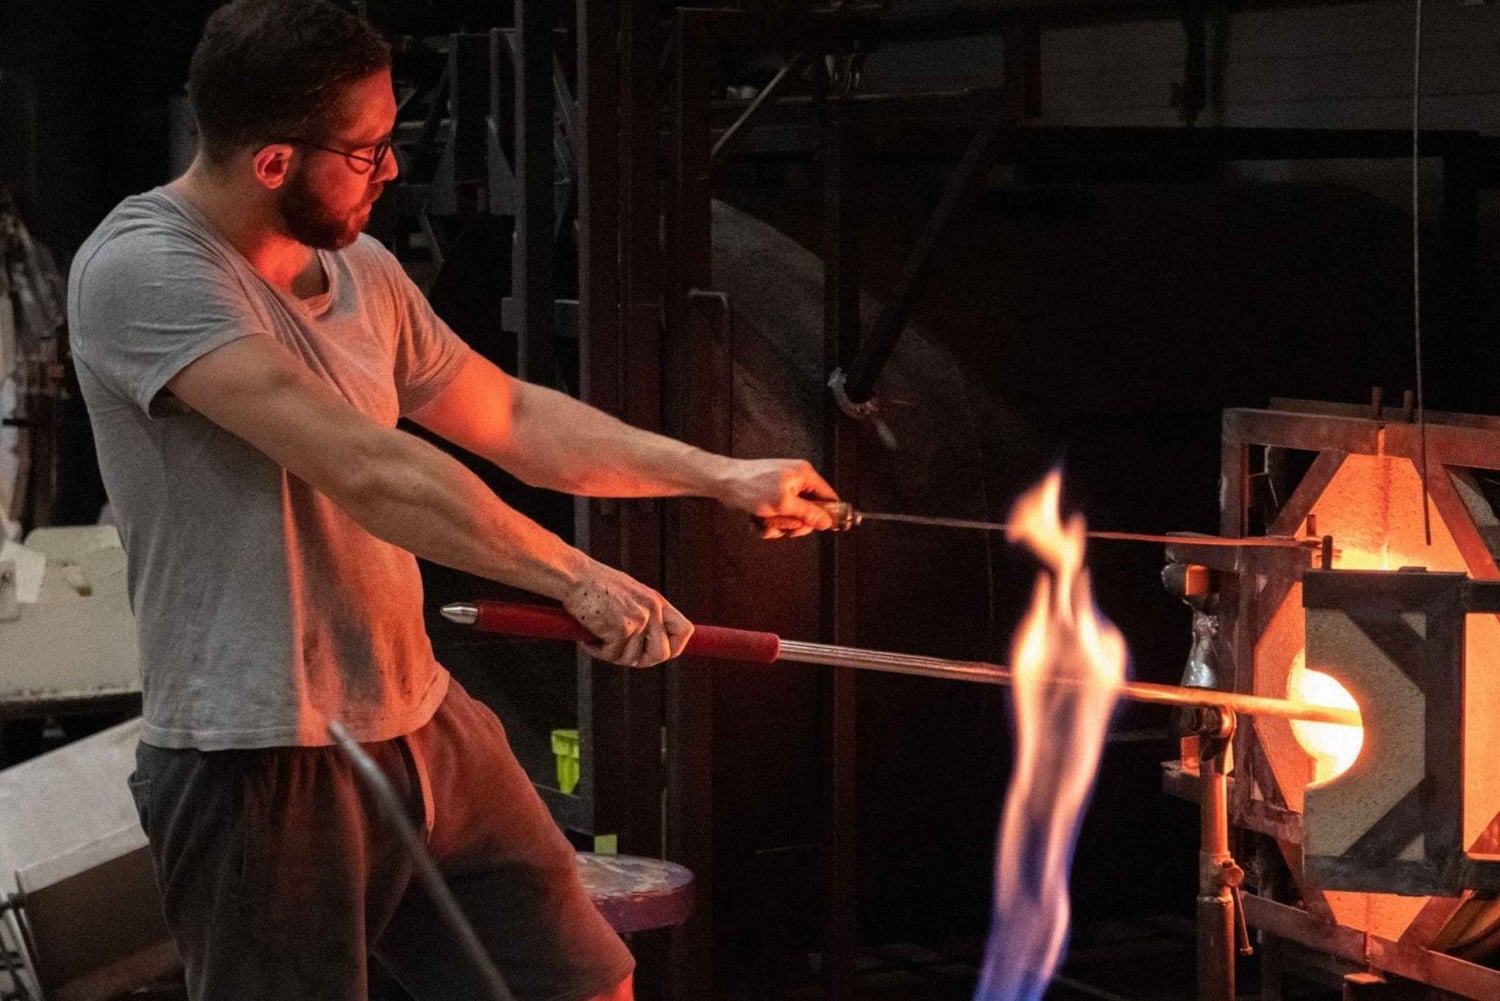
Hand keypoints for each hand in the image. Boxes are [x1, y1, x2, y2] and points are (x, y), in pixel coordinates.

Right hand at [562, 561, 693, 666]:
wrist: (575, 576)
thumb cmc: (595, 585)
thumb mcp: (629, 595)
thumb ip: (643, 615)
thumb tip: (647, 644)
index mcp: (657, 601)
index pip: (684, 631)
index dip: (673, 648)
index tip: (655, 653)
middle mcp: (652, 610)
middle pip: (662, 654)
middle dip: (641, 661)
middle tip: (620, 654)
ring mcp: (638, 619)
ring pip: (632, 659)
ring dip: (612, 655)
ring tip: (597, 640)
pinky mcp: (621, 628)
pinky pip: (612, 655)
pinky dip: (597, 651)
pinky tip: (587, 638)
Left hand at [720, 458, 838, 538]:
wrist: (723, 482)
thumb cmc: (750, 487)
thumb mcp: (783, 504)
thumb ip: (808, 513)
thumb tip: (827, 521)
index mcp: (804, 475)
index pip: (828, 496)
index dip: (828, 513)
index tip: (824, 528)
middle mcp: (796, 481)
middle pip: (810, 512)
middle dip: (794, 524)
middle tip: (784, 527)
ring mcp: (783, 491)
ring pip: (791, 519)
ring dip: (777, 526)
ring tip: (764, 521)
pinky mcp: (770, 499)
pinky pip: (777, 518)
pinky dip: (767, 524)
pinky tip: (756, 521)